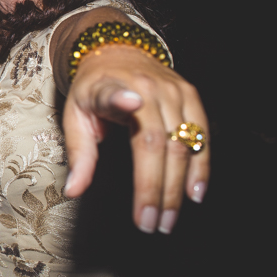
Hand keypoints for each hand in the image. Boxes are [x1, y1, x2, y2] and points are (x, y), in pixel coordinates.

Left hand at [61, 46, 209, 234]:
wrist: (118, 53)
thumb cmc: (93, 90)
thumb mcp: (75, 114)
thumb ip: (79, 152)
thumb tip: (75, 190)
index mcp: (111, 86)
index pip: (116, 94)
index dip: (123, 99)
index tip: (132, 103)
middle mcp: (147, 87)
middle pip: (157, 142)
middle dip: (155, 188)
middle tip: (149, 223)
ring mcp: (174, 91)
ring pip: (182, 144)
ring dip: (178, 187)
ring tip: (168, 219)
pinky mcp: (191, 95)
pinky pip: (202, 136)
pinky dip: (200, 167)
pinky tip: (195, 193)